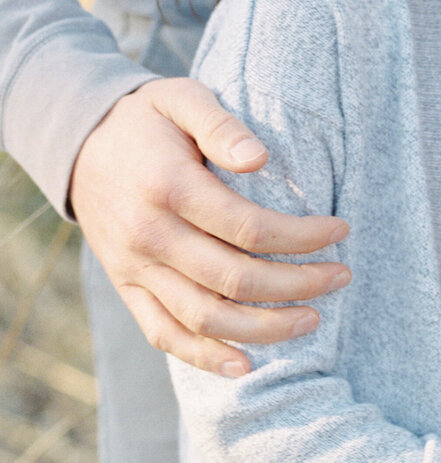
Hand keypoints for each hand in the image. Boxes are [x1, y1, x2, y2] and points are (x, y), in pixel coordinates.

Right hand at [69, 79, 349, 376]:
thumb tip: (260, 159)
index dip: (302, 236)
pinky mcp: (126, 288)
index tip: (340, 231)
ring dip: (264, 328)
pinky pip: (164, 334)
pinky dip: (204, 357)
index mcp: (168, 186)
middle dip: (298, 284)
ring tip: (312, 319)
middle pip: (235, 278)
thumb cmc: (145, 118)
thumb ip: (222, 125)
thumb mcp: (181, 98)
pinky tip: (246, 364)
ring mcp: (135, 268)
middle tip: (341, 276)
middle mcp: (149, 235)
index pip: (248, 227)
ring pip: (204, 317)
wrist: (78, 144)